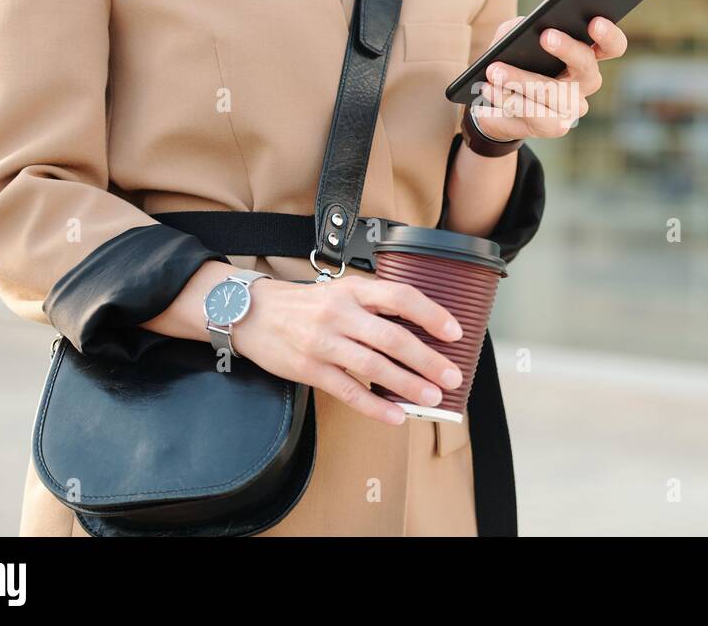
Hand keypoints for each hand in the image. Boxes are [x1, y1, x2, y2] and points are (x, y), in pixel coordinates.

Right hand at [235, 275, 464, 425]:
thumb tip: (419, 330)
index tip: (455, 332)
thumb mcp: (341, 292)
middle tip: (453, 376)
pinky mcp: (309, 369)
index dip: (431, 314)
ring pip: (373, 366)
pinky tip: (395, 416)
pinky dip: (374, 406)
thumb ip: (374, 306)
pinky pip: (348, 391)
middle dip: (427, 360)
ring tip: (432, 398)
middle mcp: (340, 314)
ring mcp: (323, 343)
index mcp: (353, 290)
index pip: (400, 297)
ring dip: (407, 385)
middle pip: (392, 337)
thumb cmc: (305, 305)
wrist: (252, 313)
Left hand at [472, 15, 627, 140]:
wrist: (494, 102)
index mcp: (586, 55)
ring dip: (522, 80)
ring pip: (554, 93)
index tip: (594, 22)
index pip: (611, 46)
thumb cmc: (512, 61)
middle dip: (568, 49)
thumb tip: (523, 26)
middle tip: (546, 36)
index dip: (608, 35)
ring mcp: (572, 108)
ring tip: (495, 70)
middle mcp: (586, 82)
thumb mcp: (511, 38)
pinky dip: (508, 100)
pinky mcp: (554, 127)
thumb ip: (518, 28)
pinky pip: (535, 115)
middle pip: (587, 66)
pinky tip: (489, 88)